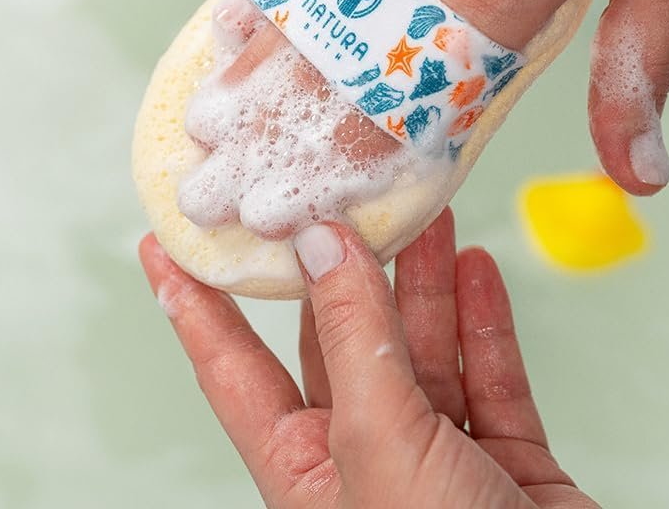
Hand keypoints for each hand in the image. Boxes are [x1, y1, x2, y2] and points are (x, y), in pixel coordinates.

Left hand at [140, 210, 599, 507]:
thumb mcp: (382, 447)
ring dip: (424, 279)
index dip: (196, 305)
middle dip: (344, 267)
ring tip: (424, 212)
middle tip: (339, 196)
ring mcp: (436, 457)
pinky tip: (477, 270)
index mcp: (305, 472)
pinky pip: (488, 373)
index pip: (233, 370)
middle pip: (339, 340)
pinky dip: (484, 321)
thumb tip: (325, 248)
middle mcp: (363, 458)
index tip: (164, 244)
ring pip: (420, 346)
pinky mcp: (504, 458)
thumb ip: (354, 344)